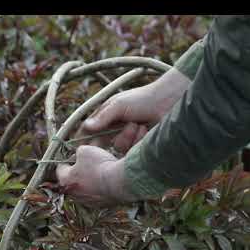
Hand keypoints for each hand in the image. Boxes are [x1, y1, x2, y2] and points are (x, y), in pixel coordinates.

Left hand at [56, 145, 134, 206]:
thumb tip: (79, 155)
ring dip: (90, 181)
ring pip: (84, 189)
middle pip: (72, 180)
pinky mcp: (99, 206)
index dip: (67, 159)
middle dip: (79, 171)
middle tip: (89, 163)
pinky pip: (96, 195)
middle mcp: (73, 194)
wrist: (118, 182)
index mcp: (65, 180)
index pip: (60, 168)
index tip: (75, 155)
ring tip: (100, 172)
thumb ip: (78, 152)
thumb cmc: (99, 165)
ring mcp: (86, 202)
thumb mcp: (85, 150)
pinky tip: (107, 180)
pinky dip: (100, 188)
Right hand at [76, 68, 191, 152]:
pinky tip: (145, 129)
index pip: (88, 129)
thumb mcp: (120, 105)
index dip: (83, 138)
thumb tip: (86, 127)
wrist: (169, 102)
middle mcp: (114, 126)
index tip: (80, 147)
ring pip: (117, 146)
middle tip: (103, 146)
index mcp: (106, 115)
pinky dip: (137, 139)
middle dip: (104, 141)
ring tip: (137, 124)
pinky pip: (131, 149)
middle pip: (100, 141)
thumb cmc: (143, 99)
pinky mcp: (138, 144)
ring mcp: (127, 136)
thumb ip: (103, 117)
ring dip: (127, 136)